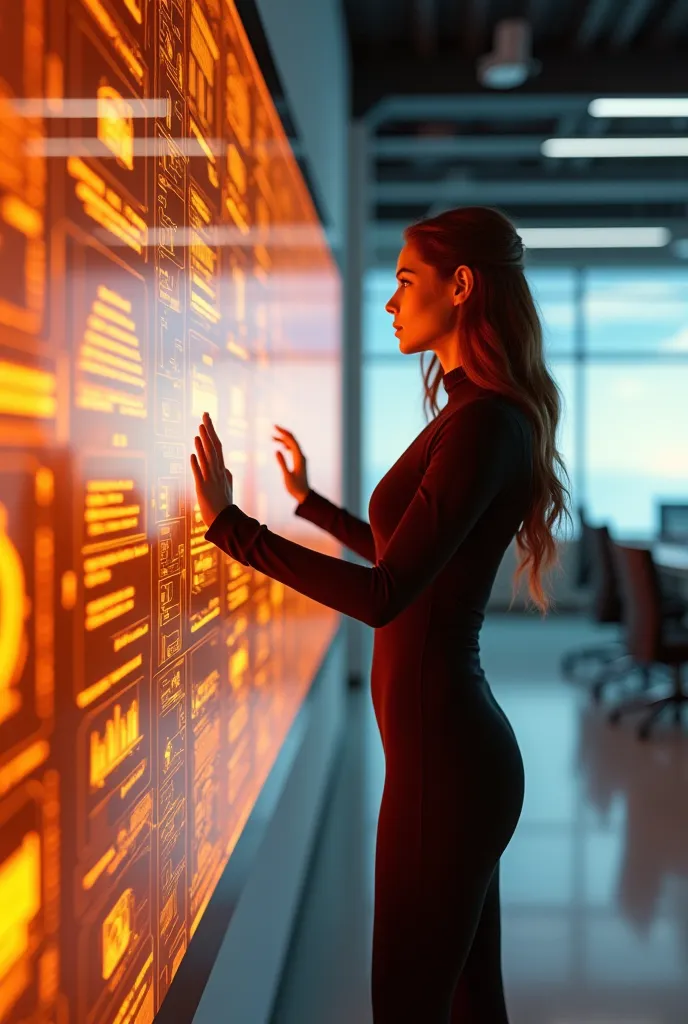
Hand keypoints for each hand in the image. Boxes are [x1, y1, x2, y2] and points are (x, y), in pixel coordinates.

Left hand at [190, 412, 233, 528]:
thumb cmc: (224, 507)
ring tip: (199, 428)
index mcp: (223, 471)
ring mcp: (211, 479)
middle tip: (205, 415)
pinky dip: (196, 462)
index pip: (217, 447)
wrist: (225, 522)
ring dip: (203, 442)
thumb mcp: (228, 489)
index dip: (211, 433)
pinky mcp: (202, 488)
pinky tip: (193, 452)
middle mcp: (218, 472)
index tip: (206, 421)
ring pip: (207, 457)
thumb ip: (227, 478)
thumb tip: (228, 470)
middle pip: (214, 447)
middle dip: (209, 430)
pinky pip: (199, 473)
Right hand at [272, 424, 309, 502]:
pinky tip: (280, 445)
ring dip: (283, 439)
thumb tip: (276, 450)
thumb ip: (282, 463)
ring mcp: (301, 458)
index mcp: (299, 458)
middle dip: (283, 432)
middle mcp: (301, 456)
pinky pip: (292, 450)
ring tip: (272, 437)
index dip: (283, 432)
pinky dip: (286, 445)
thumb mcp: (287, 476)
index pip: (291, 440)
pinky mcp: (299, 462)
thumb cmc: (295, 487)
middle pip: (293, 440)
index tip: (274, 427)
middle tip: (273, 426)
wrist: (304, 495)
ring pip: (292, 444)